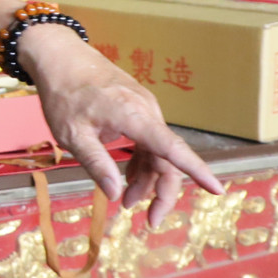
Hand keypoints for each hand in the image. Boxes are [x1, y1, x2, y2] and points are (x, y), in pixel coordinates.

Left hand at [17, 23, 222, 227]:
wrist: (60, 56)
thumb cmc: (63, 94)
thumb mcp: (72, 135)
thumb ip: (96, 164)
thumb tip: (114, 194)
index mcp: (134, 116)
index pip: (173, 149)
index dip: (196, 171)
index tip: (216, 190)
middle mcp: (147, 111)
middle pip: (168, 159)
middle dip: (162, 192)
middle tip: (150, 222)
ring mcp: (144, 109)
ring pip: (157, 152)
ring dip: (147, 179)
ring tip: (126, 202)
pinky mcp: (137, 108)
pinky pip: (149, 141)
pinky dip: (142, 162)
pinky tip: (127, 178)